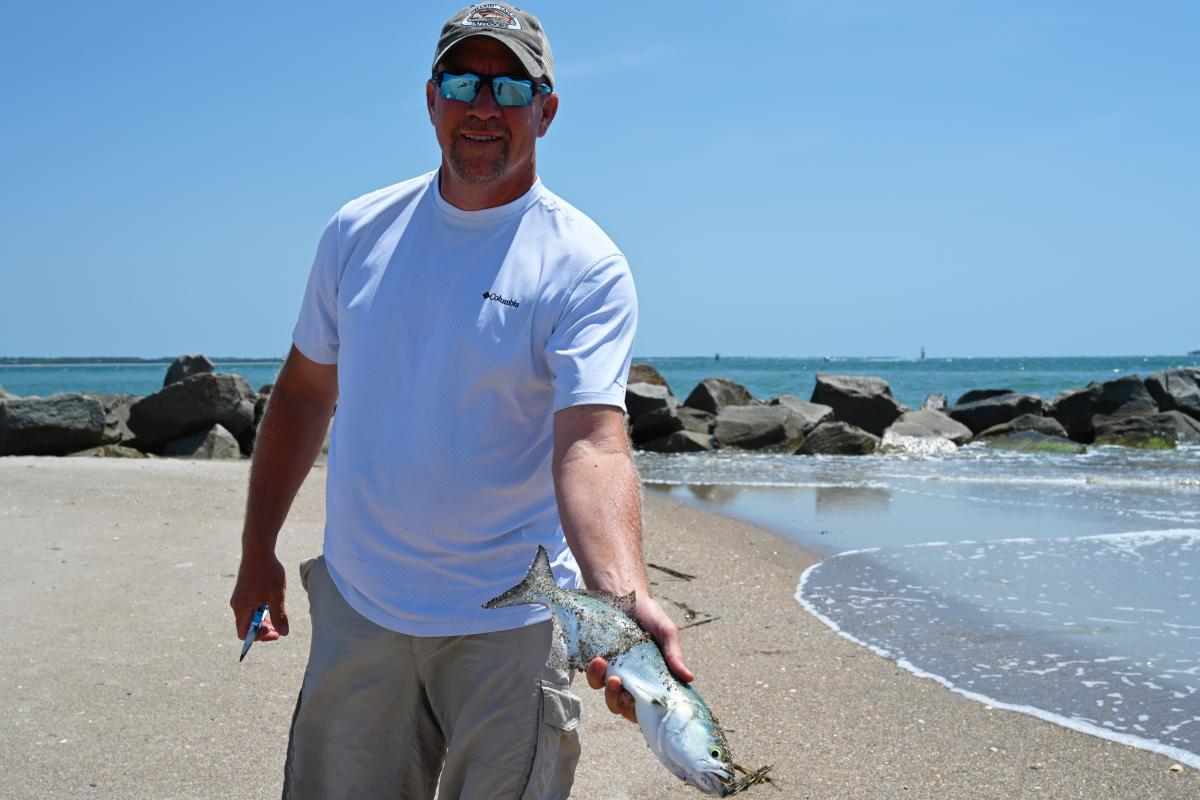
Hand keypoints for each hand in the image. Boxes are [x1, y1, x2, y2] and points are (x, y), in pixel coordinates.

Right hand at [229, 553, 289, 642]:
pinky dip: (260, 610)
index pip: (245, 634)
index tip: (276, 631)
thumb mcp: (276, 596)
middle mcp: (237, 605)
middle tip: (279, 626)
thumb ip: (279, 616)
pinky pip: (250, 607)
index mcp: (242, 609)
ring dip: (263, 619)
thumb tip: (283, 633)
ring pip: (249, 616)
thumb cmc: (267, 572)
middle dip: (263, 629)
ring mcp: (239, 597)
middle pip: (247, 626)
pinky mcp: (243, 591)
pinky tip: (272, 601)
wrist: (258, 550)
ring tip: (277, 613)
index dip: (260, 637)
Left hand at [586, 595, 694, 723]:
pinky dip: (594, 674)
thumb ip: (674, 654)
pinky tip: (598, 660)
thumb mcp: (666, 632)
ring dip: (608, 692)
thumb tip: (690, 677)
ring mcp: (614, 673)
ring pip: (608, 697)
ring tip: (609, 673)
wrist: (623, 594)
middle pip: (624, 708)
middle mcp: (632, 680)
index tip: (639, 703)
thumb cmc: (649, 614)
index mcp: (652, 678)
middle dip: (621, 704)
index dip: (642, 712)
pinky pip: (593, 678)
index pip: (648, 707)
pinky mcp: (597, 664)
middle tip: (622, 692)